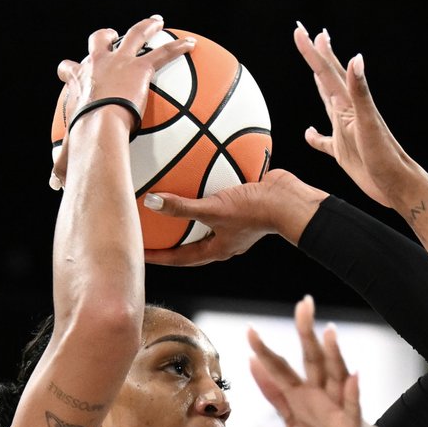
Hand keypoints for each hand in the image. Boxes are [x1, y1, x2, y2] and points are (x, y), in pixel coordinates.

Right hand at [50, 16, 194, 187]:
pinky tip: (192, 45)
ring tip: (158, 23)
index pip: (69, 72)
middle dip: (106, 36)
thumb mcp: (70, 152)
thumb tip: (55, 187)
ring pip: (134, 36)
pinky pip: (163, 54)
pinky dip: (178, 48)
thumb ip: (65, 166)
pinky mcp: (140, 68)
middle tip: (113, 35)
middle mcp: (97, 66)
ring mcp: (119, 63)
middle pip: (98, 41)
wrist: (98, 126)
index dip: (70, 70)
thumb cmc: (81, 140)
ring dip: (146, 27)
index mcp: (80, 83)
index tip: (70, 69)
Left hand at [142, 169, 327, 265]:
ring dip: (189, 211)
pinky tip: (199, 168)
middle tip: (149, 230)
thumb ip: (182, 207)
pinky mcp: (244, 203)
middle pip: (191, 242)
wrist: (289, 200)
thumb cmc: (255, 212)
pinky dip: (207, 186)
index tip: (137, 255)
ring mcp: (236, 222)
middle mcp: (226, 238)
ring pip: (206, 219)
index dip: (158, 258)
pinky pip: (219, 196)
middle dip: (171, 238)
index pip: (180, 259)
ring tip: (170, 197)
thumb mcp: (214, 209)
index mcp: (218, 249)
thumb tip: (150, 201)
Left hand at [247, 295, 387, 426]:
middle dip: (306, 333)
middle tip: (304, 304)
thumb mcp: (293, 418)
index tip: (250, 329)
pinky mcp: (354, 425)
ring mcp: (340, 406)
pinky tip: (354, 376)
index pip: (282, 367)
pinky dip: (354, 392)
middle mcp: (322, 393)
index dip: (265, 351)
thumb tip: (252, 363)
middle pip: (312, 359)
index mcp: (302, 394)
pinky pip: (354, 406)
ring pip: (336, 375)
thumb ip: (274, 392)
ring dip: (333, 354)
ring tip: (330, 332)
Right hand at [292, 23, 423, 210]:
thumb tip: (355, 59)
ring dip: (320, 85)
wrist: (397, 184)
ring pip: (327, 102)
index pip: (327, 73)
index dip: (313, 52)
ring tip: (314, 69)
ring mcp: (344, 132)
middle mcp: (346, 114)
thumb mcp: (369, 123)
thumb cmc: (385, 156)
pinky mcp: (343, 152)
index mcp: (349, 105)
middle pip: (327, 79)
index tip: (301, 32)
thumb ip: (360, 92)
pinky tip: (309, 132)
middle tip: (306, 34)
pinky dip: (314, 137)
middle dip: (316, 57)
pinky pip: (324, 141)